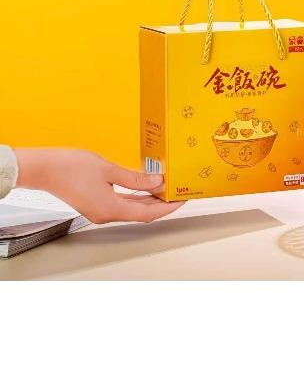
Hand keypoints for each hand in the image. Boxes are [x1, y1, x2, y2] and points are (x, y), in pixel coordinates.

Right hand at [14, 148, 183, 223]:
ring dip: (149, 201)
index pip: (148, 213)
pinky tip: (145, 189)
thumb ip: (135, 178)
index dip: (167, 208)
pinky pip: (122, 204)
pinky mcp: (95, 205)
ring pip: (132, 209)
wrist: (43, 169)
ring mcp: (100, 211)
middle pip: (142, 213)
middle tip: (178, 193)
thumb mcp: (109, 170)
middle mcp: (106, 215)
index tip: (181, 200)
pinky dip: (136, 198)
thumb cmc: (71, 167)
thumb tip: (157, 182)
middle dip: (161, 204)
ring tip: (166, 190)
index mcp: (111, 209)